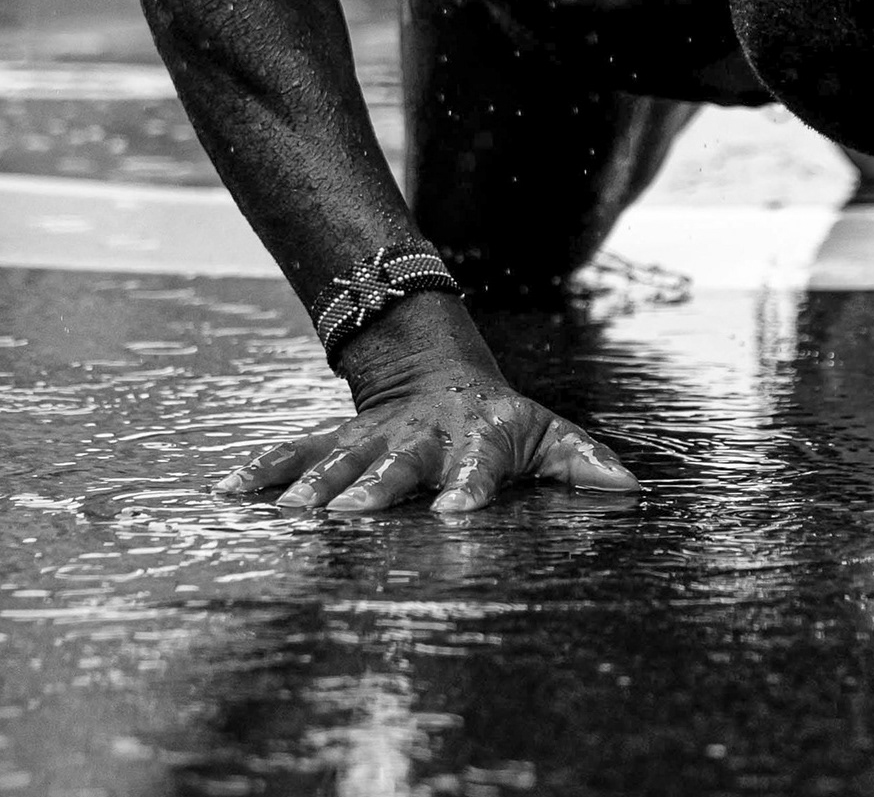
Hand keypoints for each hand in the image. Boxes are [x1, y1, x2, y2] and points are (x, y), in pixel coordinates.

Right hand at [214, 373, 638, 515]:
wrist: (440, 373)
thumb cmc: (500, 422)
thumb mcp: (545, 434)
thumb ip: (581, 460)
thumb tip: (629, 486)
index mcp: (474, 436)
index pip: (476, 465)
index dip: (470, 487)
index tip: (456, 513)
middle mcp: (419, 435)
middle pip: (396, 461)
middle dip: (374, 487)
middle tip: (347, 516)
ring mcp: (373, 435)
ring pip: (339, 456)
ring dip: (312, 483)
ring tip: (289, 512)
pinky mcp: (335, 439)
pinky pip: (293, 451)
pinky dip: (261, 469)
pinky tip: (228, 490)